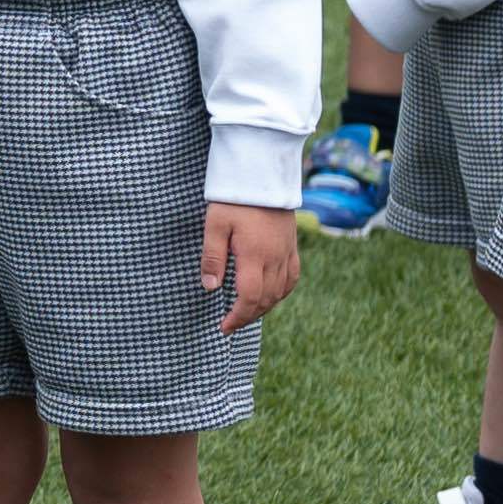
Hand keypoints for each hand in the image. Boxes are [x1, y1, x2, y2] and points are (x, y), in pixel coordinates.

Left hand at [206, 201, 300, 331]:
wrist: (262, 176)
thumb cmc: (234, 200)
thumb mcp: (215, 225)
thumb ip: (212, 257)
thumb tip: (210, 287)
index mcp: (255, 255)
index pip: (249, 297)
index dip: (237, 316)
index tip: (224, 327)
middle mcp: (275, 258)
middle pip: (266, 299)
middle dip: (248, 316)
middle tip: (230, 324)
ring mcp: (287, 253)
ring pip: (281, 291)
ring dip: (264, 307)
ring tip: (246, 314)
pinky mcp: (292, 246)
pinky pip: (292, 278)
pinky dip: (281, 292)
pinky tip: (271, 296)